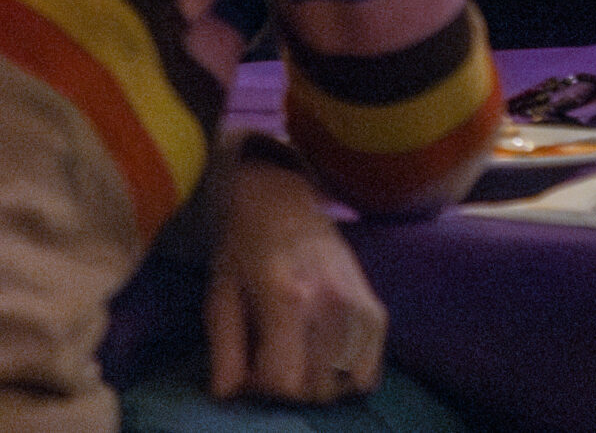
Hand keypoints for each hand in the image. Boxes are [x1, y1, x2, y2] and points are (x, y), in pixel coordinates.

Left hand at [204, 150, 386, 402]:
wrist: (283, 202)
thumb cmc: (244, 248)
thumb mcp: (219, 297)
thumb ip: (223, 351)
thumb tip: (232, 393)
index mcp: (287, 298)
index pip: (284, 380)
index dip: (262, 385)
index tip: (251, 367)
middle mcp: (331, 302)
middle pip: (316, 387)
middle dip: (290, 388)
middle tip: (274, 362)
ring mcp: (359, 303)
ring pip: (346, 382)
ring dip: (319, 384)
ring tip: (300, 360)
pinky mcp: (376, 306)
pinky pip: (371, 368)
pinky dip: (350, 375)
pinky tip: (327, 357)